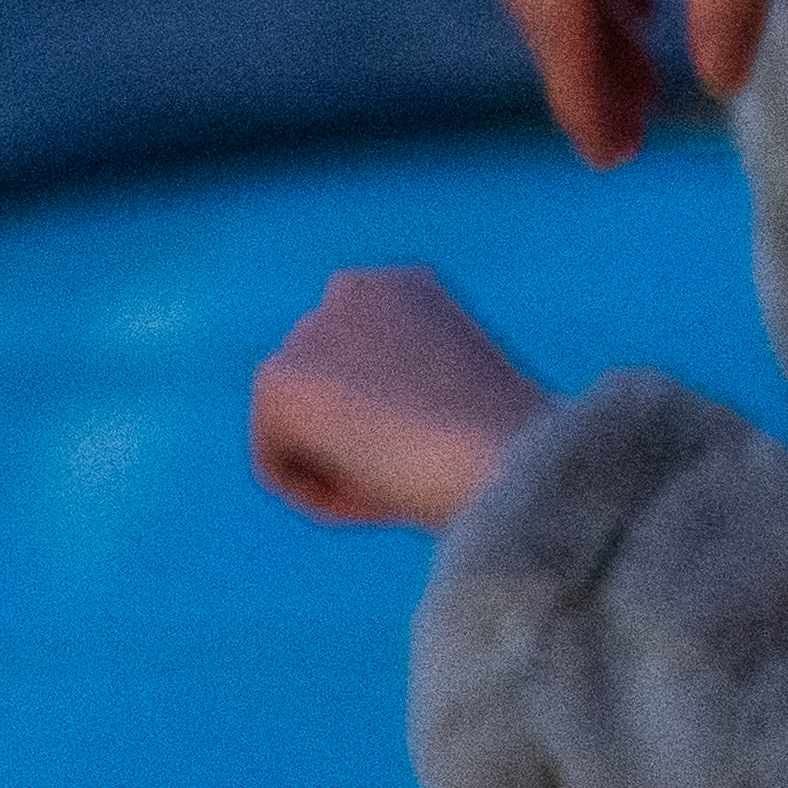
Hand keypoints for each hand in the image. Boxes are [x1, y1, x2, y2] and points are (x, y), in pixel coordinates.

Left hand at [251, 265, 557, 528]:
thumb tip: (368, 432)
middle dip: (358, 444)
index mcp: (405, 288)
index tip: (439, 456)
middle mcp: (350, 289)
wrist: (509, 456)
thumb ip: (410, 405)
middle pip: (327, 395)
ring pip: (298, 431)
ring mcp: (309, 330)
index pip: (369, 366)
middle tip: (418, 479)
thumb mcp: (463, 412)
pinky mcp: (276, 381)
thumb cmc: (510, 454)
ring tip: (405, 491)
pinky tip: (379, 498)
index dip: (402, 425)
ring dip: (342, 472)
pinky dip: (323, 499)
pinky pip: (277, 467)